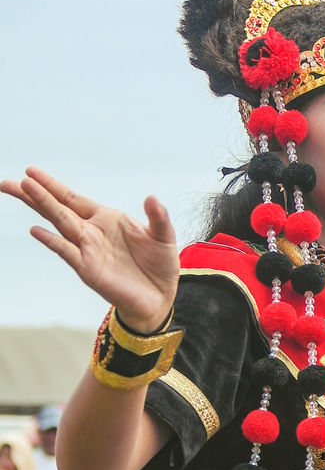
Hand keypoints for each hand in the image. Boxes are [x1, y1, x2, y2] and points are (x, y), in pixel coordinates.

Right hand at [1, 167, 178, 331]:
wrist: (160, 298)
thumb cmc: (159, 266)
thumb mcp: (163, 237)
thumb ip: (158, 217)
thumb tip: (152, 198)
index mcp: (105, 218)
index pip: (72, 198)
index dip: (52, 185)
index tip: (30, 171)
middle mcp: (91, 232)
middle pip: (57, 207)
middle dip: (34, 193)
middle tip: (11, 181)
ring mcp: (87, 250)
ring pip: (59, 223)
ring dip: (42, 206)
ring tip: (23, 190)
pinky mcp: (89, 269)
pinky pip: (67, 252)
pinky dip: (52, 241)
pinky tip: (36, 230)